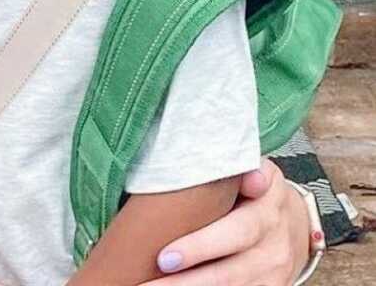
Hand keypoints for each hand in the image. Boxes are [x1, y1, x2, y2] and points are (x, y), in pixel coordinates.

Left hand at [138, 159, 309, 285]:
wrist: (293, 223)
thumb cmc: (258, 191)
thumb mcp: (258, 171)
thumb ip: (245, 168)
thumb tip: (251, 178)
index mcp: (268, 213)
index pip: (235, 232)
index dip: (200, 247)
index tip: (165, 257)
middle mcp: (274, 249)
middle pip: (228, 273)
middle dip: (188, 281)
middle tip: (150, 284)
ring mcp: (274, 276)